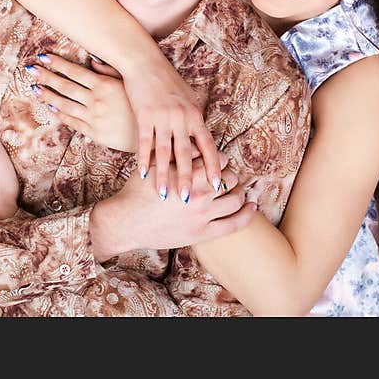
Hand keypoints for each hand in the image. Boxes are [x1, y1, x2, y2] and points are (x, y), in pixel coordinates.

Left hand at [26, 53, 137, 151]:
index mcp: (106, 86)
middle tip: (31, 70)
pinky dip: (60, 114)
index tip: (43, 57)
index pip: (75, 72)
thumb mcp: (129, 84)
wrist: (150, 136)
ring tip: (35, 89)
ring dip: (48, 96)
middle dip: (46, 77)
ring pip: (65, 105)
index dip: (57, 64)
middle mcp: (97, 101)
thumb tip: (92, 60)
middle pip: (65, 87)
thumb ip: (110, 72)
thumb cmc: (141, 106)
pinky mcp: (94, 133)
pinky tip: (51, 107)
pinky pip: (72, 122)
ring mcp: (94, 118)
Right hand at [89, 152, 255, 262]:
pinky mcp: (202, 234)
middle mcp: (199, 193)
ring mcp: (203, 215)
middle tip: (229, 176)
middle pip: (230, 178)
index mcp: (189, 173)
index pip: (218, 159)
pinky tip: (253, 207)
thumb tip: (197, 144)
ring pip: (236, 199)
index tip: (220, 161)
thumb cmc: (136, 191)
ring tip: (241, 190)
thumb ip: (178, 153)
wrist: (126, 221)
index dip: (222, 159)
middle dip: (231, 175)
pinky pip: (234, 224)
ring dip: (242, 192)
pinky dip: (247, 214)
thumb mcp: (155, 165)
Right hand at [117, 52, 221, 205]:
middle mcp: (182, 117)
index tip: (218, 185)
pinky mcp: (144, 115)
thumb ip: (194, 118)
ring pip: (165, 152)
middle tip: (189, 201)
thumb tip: (203, 138)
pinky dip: (144, 160)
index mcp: (195, 114)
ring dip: (165, 175)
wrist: (145, 63)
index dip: (213, 166)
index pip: (208, 145)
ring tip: (164, 194)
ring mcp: (163, 117)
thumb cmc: (166, 81)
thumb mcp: (187, 97)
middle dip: (189, 179)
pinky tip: (143, 174)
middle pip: (187, 154)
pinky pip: (145, 143)